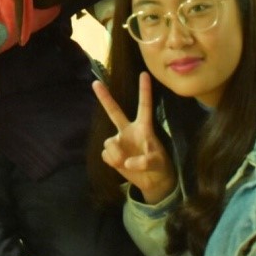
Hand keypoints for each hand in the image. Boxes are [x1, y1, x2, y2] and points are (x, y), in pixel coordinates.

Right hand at [93, 72, 176, 203]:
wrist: (153, 181)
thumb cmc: (160, 166)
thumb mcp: (158, 162)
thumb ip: (145, 160)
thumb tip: (127, 162)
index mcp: (144, 127)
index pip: (144, 106)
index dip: (144, 90)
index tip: (145, 73)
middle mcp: (128, 130)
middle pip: (114, 111)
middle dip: (104, 97)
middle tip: (95, 83)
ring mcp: (119, 141)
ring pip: (108, 142)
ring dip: (116, 154)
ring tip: (126, 162)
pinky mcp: (112, 154)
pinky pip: (106, 156)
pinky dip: (113, 162)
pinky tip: (121, 166)